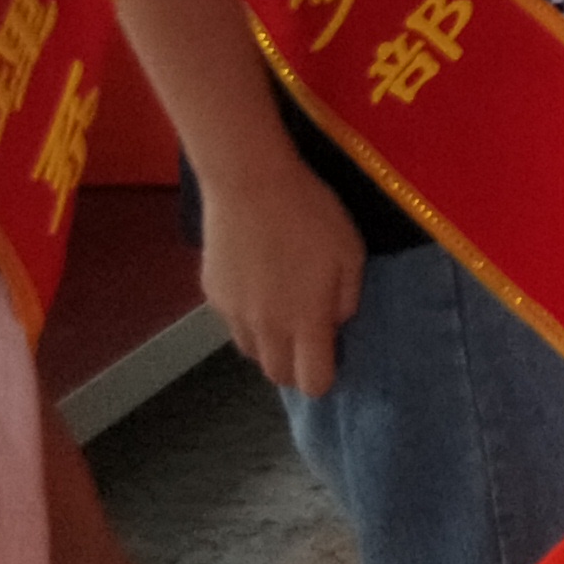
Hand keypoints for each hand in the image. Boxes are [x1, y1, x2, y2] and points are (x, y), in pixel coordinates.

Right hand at [195, 146, 362, 396]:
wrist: (249, 181)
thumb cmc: (309, 213)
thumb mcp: (350, 252)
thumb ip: (347, 298)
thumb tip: (336, 323)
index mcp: (305, 321)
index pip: (312, 382)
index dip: (324, 379)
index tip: (332, 358)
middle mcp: (266, 327)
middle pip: (277, 375)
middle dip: (295, 368)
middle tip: (308, 341)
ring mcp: (233, 312)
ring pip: (251, 351)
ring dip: (269, 345)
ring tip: (281, 314)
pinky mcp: (212, 293)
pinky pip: (232, 321)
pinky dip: (246, 317)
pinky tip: (257, 285)